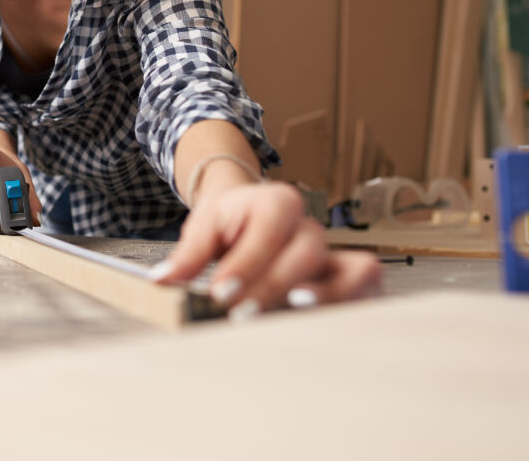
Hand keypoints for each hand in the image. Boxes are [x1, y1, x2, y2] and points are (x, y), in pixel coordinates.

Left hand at [153, 182, 380, 316]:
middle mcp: (310, 226)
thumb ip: (188, 254)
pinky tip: (318, 327)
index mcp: (277, 201)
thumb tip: (164, 280)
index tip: (221, 292)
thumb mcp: (203, 226)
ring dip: (328, 299)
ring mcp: (332, 253)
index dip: (248, 263)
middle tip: (242, 315)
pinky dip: (350, 307)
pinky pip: (364, 289)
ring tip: (293, 318)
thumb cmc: (228, 221)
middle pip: (308, 252)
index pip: (269, 230)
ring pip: (352, 271)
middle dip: (275, 286)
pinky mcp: (344, 278)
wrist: (248, 213)